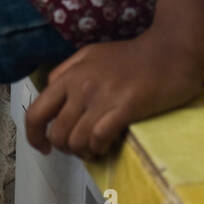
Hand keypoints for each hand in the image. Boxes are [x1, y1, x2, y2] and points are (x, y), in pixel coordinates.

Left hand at [25, 29, 203, 161]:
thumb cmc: (132, 55)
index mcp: (71, 74)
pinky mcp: (124, 107)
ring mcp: (102, 97)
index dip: (34, 134)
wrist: (169, 50)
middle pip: (56, 132)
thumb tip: (51, 90)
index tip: (44, 146)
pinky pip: (98, 139)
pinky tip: (107, 145)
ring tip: (94, 149)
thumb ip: (68, 71)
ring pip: (75, 141)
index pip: (36, 110)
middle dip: (63, 148)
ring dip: (83, 152)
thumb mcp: (91, 54)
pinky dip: (99, 149)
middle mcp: (81, 85)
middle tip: (78, 147)